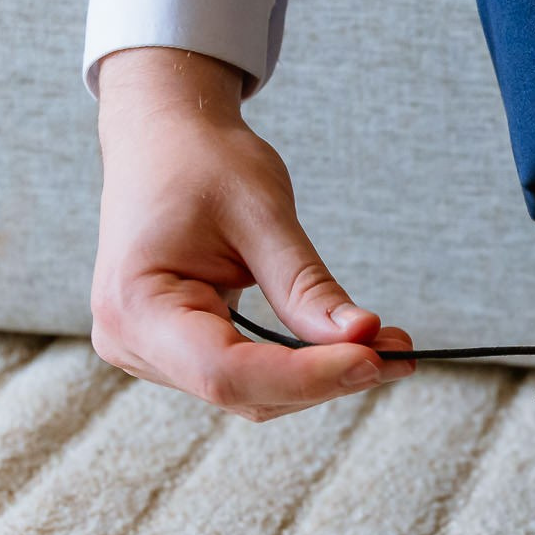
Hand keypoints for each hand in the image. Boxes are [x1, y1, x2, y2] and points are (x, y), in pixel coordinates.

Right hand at [88, 47, 412, 420]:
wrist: (163, 141)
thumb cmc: (201, 162)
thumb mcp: (260, 213)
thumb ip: (306, 284)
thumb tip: (364, 338)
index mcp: (135, 306)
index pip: (225, 371)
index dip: (306, 376)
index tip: (376, 360)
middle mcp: (132, 342)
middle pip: (242, 390)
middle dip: (326, 377)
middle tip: (401, 352)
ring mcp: (151, 353)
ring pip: (251, 394)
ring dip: (321, 378)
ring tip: (388, 346)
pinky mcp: (178, 353)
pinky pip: (248, 377)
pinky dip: (301, 368)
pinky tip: (349, 349)